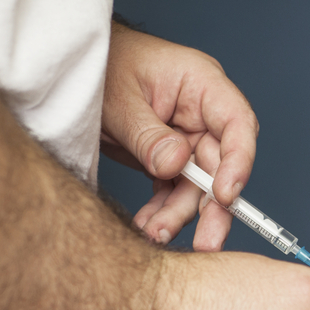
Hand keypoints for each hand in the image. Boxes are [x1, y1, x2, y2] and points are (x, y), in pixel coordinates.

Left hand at [101, 22, 256, 251]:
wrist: (71, 74)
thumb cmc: (100, 67)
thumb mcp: (119, 98)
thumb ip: (148, 134)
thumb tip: (176, 165)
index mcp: (201, 84)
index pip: (236, 124)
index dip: (238, 162)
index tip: (224, 195)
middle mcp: (201, 115)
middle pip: (220, 166)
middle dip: (213, 208)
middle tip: (208, 242)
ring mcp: (186, 139)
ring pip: (195, 187)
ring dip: (178, 215)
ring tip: (154, 234)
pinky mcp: (168, 160)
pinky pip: (172, 191)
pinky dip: (162, 212)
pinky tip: (147, 227)